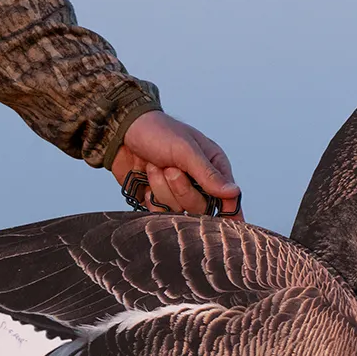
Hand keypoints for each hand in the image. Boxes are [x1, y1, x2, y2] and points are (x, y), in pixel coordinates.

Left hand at [111, 111, 241, 218]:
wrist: (122, 133)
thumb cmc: (158, 132)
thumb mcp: (186, 149)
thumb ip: (208, 174)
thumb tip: (234, 193)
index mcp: (213, 166)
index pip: (229, 199)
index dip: (229, 213)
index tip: (228, 224)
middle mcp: (198, 183)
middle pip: (201, 208)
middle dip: (182, 190)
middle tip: (170, 169)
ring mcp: (178, 194)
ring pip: (179, 211)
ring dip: (162, 189)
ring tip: (154, 167)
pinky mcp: (159, 201)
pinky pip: (160, 213)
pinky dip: (151, 197)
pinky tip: (146, 179)